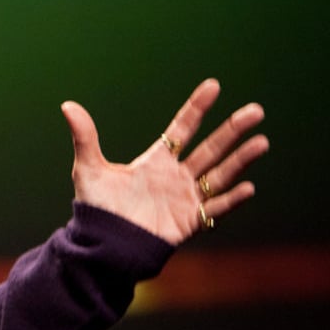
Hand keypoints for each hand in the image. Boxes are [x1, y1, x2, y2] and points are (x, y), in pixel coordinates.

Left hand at [61, 79, 266, 244]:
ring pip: (220, 174)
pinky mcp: (190, 221)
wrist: (103, 244)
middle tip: (256, 111)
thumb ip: (85, 137)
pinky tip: (248, 187)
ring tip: (262, 142)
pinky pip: (216, 209)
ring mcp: (186, 198)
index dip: (197, 107)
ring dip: (241, 160)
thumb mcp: (89, 168)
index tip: (213, 86)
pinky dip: (232, 199)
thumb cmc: (96, 207)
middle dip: (232, 130)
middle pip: (211, 148)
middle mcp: (176, 176)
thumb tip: (67, 105)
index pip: (183, 128)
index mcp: (156, 161)